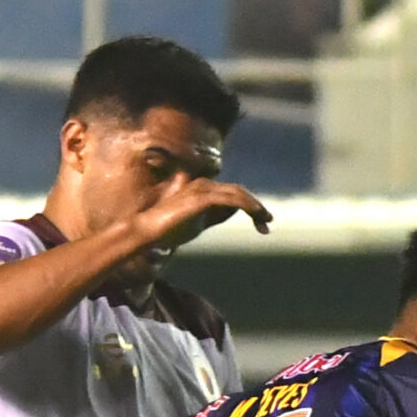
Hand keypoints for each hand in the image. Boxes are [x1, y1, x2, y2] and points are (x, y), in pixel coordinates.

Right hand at [131, 173, 272, 253]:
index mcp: (203, 188)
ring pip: (238, 193)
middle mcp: (204, 184)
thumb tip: (236, 210)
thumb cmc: (170, 229)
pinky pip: (232, 199)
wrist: (149, 232)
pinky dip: (248, 206)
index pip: (233, 193)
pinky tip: (257, 216)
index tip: (263, 224)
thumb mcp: (199, 222)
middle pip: (238, 191)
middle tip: (268, 223)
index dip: (250, 206)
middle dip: (256, 207)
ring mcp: (202, 189)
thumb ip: (216, 215)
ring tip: (266, 222)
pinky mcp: (202, 197)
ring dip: (255, 207)